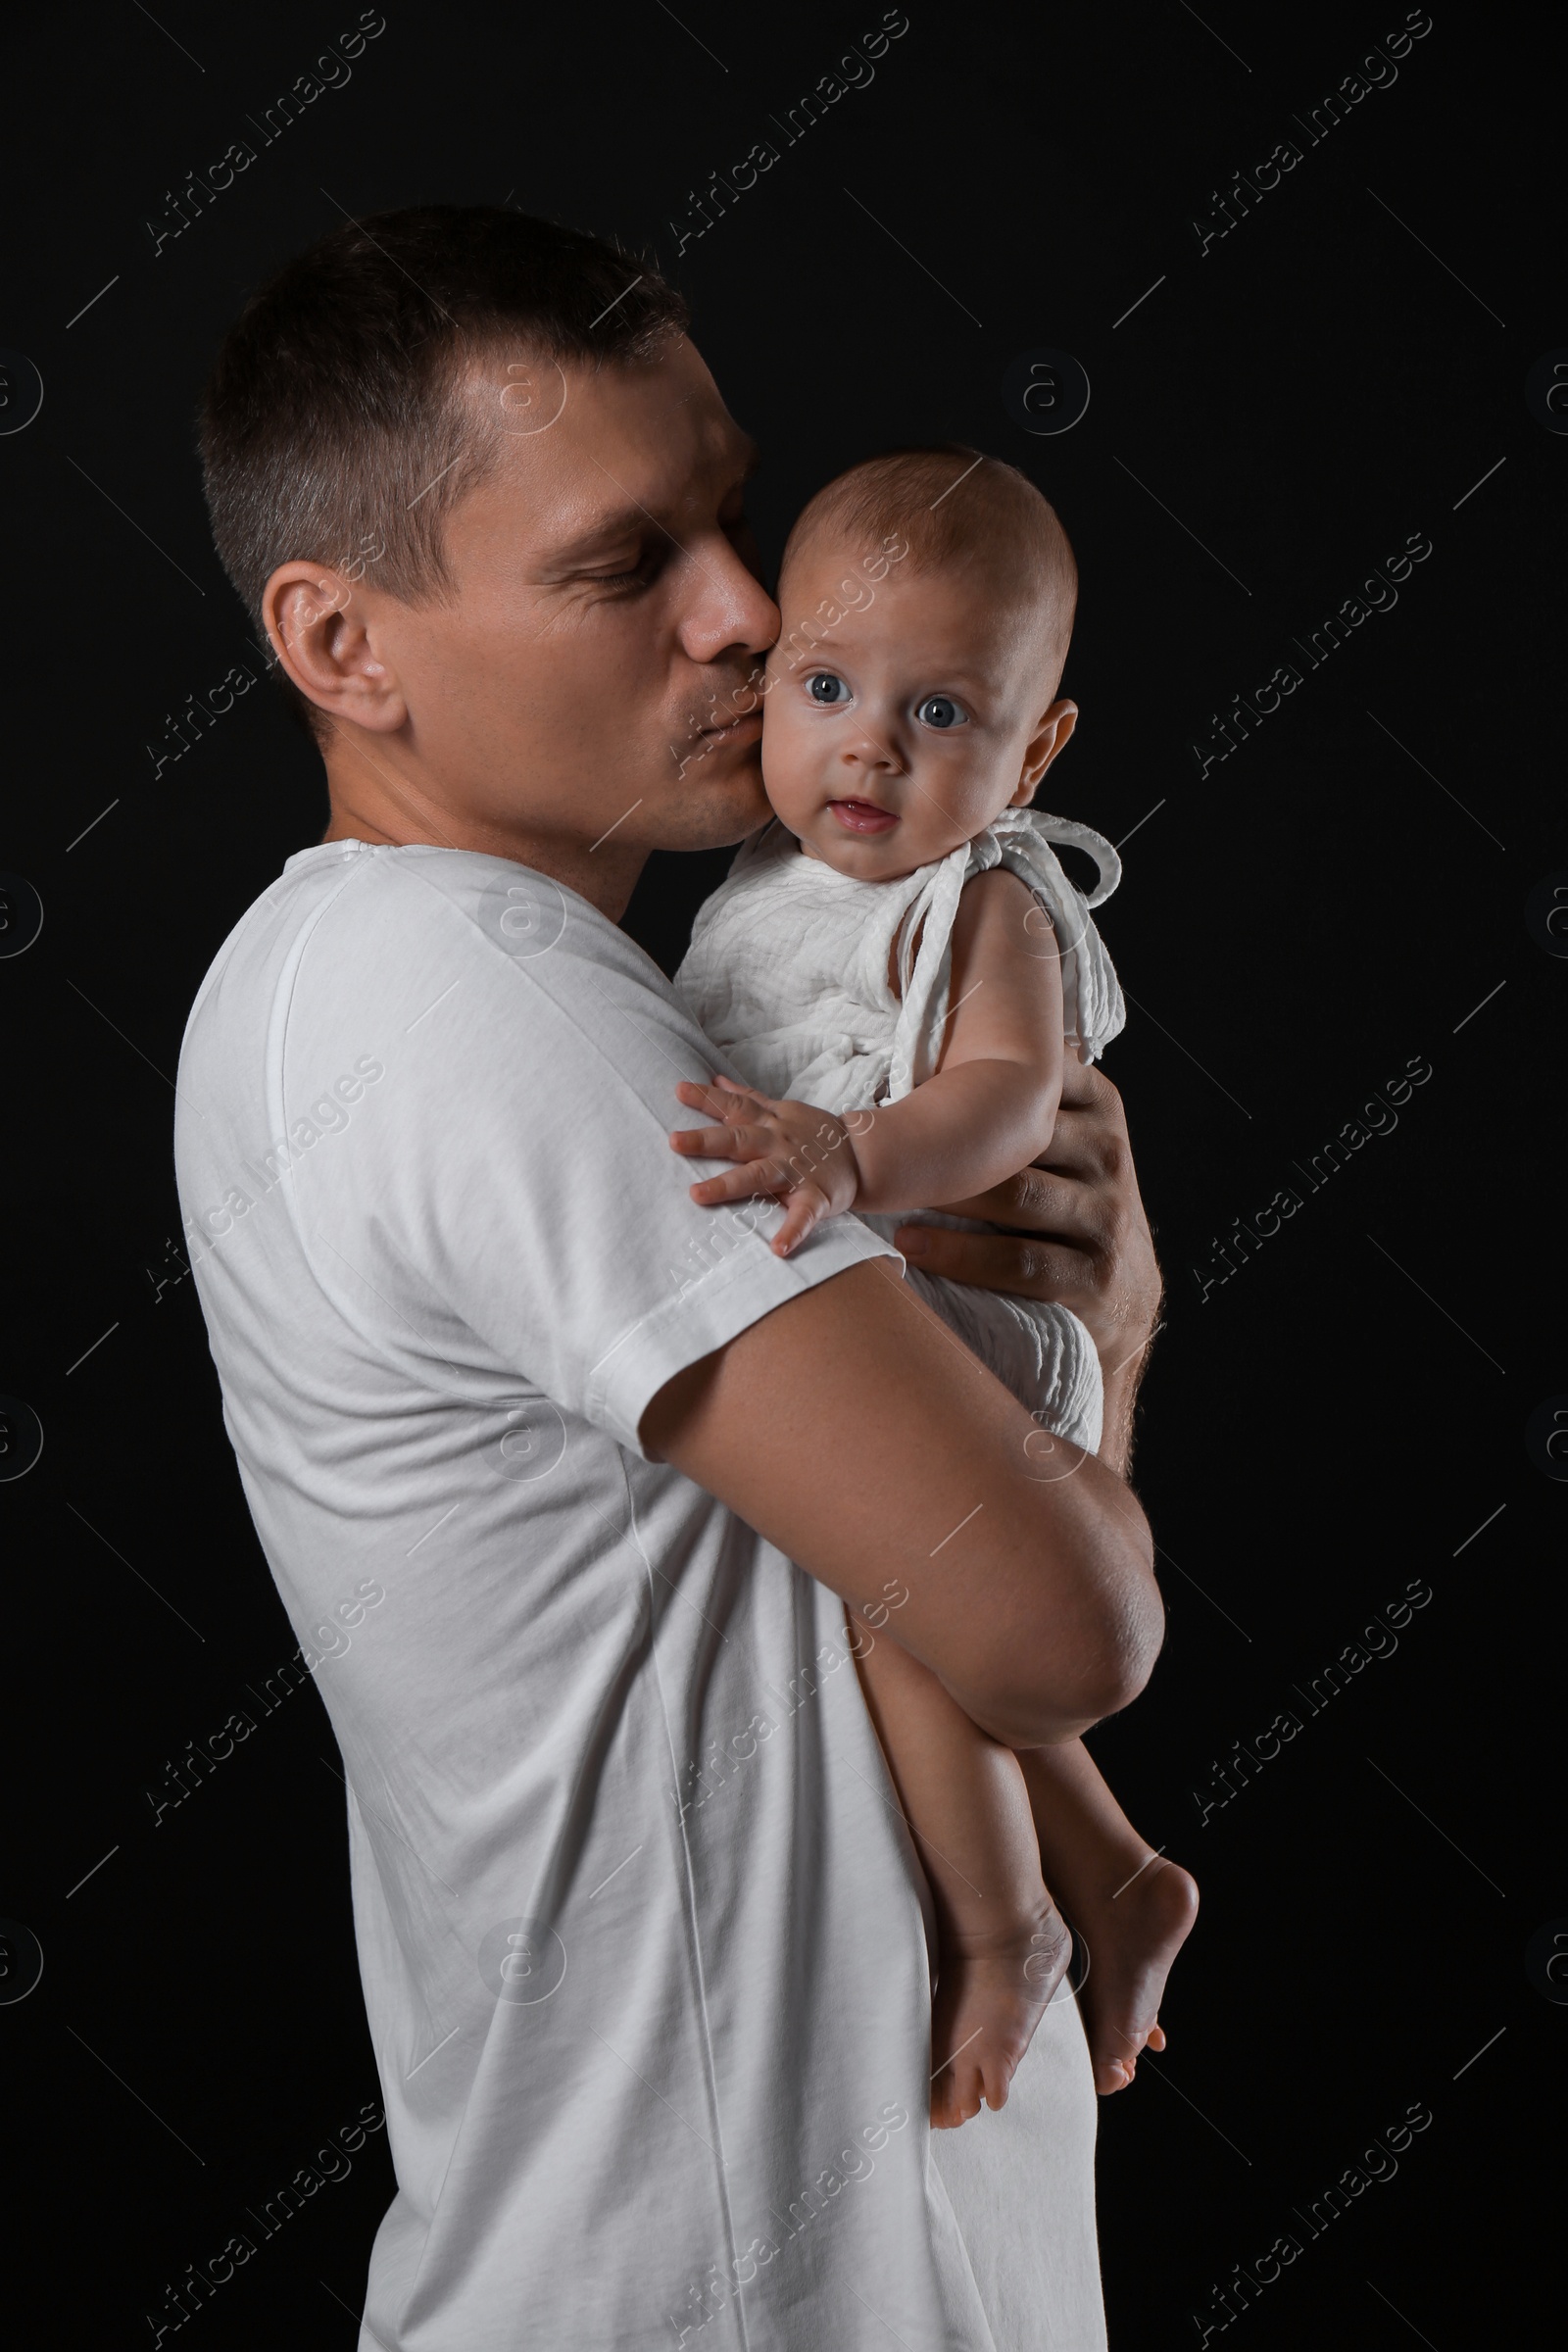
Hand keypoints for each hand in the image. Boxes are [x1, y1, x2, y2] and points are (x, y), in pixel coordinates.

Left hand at [670, 1075, 862, 1257]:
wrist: (863, 1156)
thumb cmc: (813, 1134)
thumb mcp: (781, 1110)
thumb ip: (746, 1098)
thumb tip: (715, 1080)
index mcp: (769, 1123)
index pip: (735, 1106)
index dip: (708, 1098)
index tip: (678, 1090)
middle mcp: (778, 1143)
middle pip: (738, 1139)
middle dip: (706, 1140)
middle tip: (674, 1141)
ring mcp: (796, 1170)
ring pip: (759, 1175)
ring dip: (728, 1185)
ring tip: (697, 1195)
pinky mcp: (816, 1197)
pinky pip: (804, 1215)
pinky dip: (792, 1231)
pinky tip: (777, 1248)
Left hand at [892, 1058, 1161, 1470]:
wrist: (1123, 1310)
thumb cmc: (1064, 1212)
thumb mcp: (1059, 1147)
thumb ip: (1015, 1102)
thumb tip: (918, 1047)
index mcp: (1097, 1108)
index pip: (1035, 1072)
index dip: (966, 1074)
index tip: (906, 1084)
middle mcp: (1108, 1155)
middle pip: (1016, 1134)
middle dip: (944, 1140)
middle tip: (875, 1143)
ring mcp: (1107, 1217)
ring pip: (1014, 1194)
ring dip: (943, 1195)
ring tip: (883, 1196)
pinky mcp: (1095, 1277)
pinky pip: (1018, 1260)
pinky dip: (957, 1253)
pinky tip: (910, 1245)